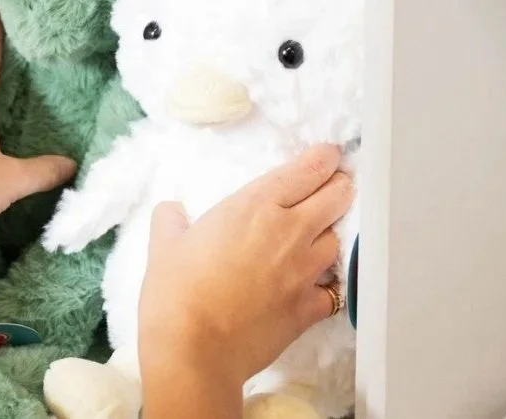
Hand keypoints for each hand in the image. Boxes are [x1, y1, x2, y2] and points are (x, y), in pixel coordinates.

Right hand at [138, 144, 352, 391]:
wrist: (192, 351)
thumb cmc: (175, 292)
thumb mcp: (164, 245)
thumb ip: (171, 220)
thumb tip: (171, 211)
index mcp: (255, 205)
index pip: (307, 170)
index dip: (325, 158)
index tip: (329, 155)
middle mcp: (288, 231)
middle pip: (337, 197)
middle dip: (341, 186)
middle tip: (337, 185)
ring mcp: (303, 272)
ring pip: (339, 239)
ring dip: (334, 232)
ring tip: (324, 233)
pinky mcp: (308, 309)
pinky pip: (336, 289)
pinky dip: (333, 283)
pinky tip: (322, 283)